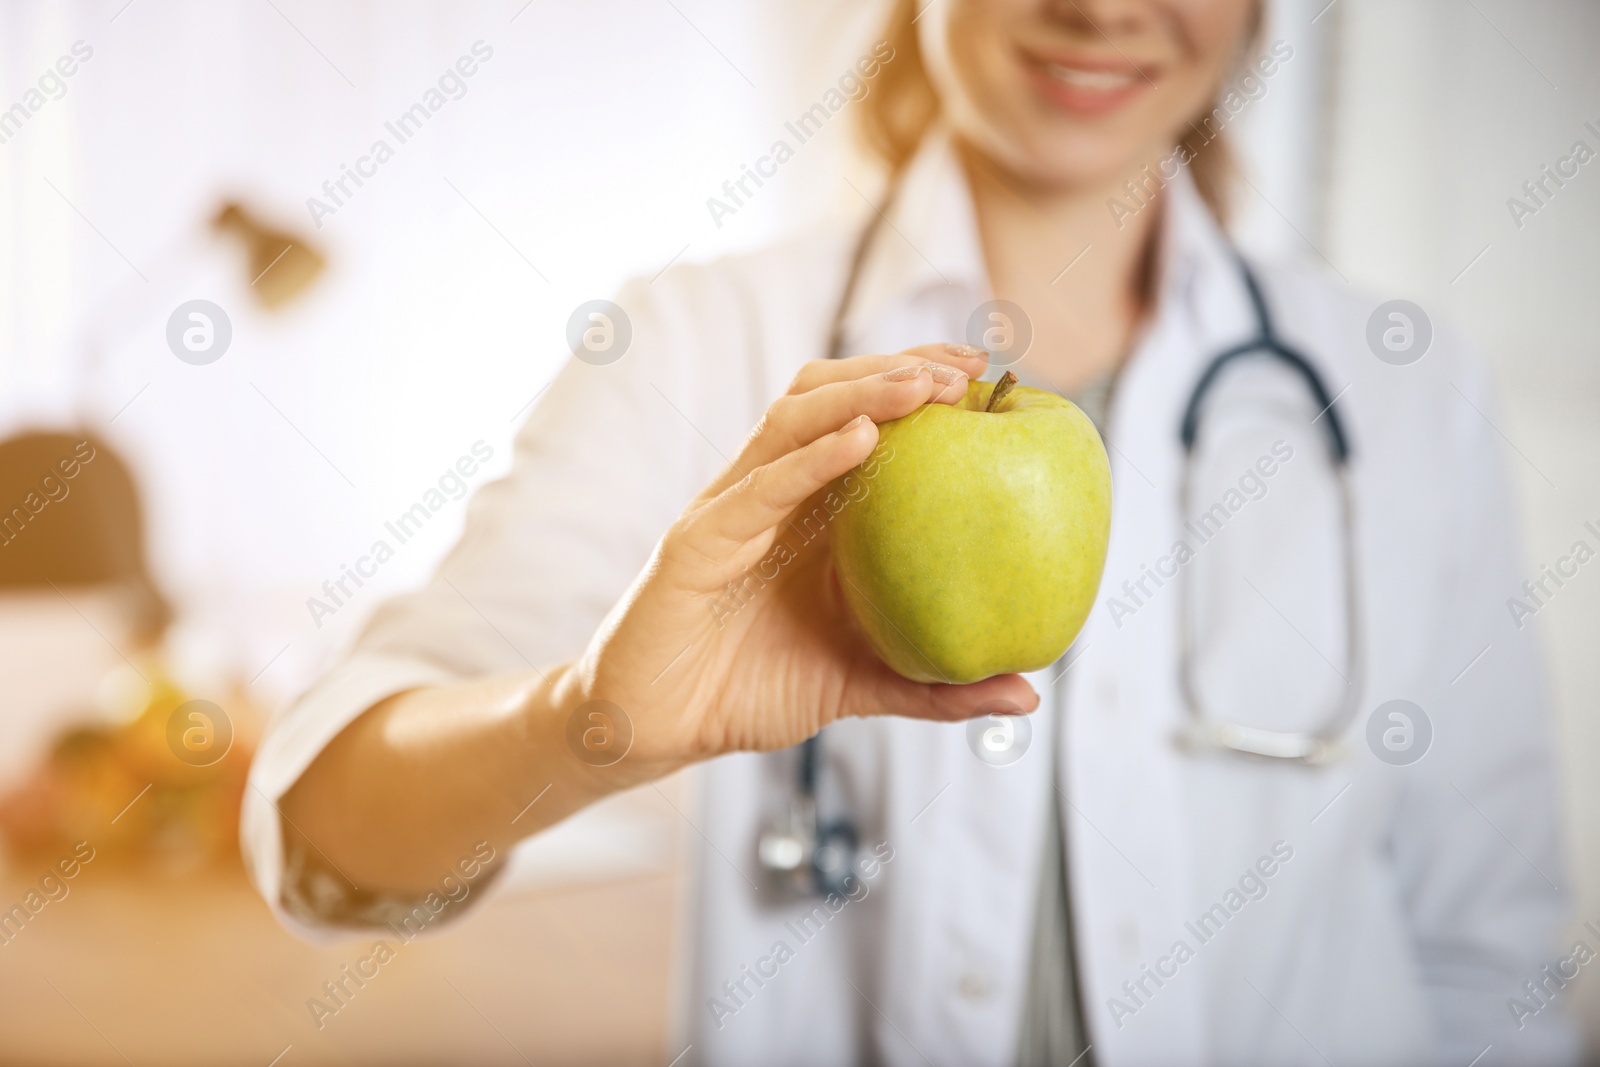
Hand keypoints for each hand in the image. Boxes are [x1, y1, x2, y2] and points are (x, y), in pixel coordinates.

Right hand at [564, 344, 1040, 784]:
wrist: (652, 730)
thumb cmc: (749, 693)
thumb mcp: (859, 687)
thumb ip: (935, 688)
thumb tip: (1028, 692)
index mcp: (806, 511)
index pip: (859, 416)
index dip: (916, 384)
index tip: (989, 377)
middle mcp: (768, 493)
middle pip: (826, 395)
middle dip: (896, 368)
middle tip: (967, 369)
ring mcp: (728, 510)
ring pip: (790, 420)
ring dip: (860, 392)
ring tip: (924, 385)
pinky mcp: (694, 544)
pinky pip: (756, 490)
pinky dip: (809, 460)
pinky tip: (862, 441)